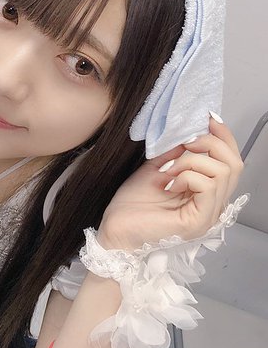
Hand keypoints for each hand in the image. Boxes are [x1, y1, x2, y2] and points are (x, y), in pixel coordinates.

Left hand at [97, 115, 244, 251]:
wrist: (114, 229)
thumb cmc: (132, 205)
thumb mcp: (157, 168)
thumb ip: (176, 153)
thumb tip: (190, 131)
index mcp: (206, 193)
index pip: (231, 161)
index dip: (223, 136)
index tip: (207, 119)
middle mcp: (213, 206)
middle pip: (234, 164)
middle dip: (209, 144)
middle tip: (184, 145)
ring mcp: (208, 215)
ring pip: (221, 171)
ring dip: (191, 161)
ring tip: (169, 170)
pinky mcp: (198, 222)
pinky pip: (207, 185)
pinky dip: (187, 175)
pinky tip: (169, 183)